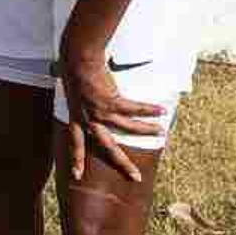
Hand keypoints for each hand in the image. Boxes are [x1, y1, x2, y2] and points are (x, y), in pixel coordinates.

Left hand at [57, 51, 165, 183]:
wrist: (78, 57)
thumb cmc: (75, 70)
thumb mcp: (74, 92)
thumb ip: (81, 102)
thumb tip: (88, 102)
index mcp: (76, 117)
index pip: (75, 142)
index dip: (76, 158)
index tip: (77, 176)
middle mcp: (87, 117)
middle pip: (106, 146)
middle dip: (121, 162)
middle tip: (136, 177)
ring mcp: (99, 110)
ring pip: (126, 127)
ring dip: (145, 129)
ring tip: (161, 131)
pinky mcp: (111, 100)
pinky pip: (133, 109)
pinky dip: (148, 110)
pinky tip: (161, 111)